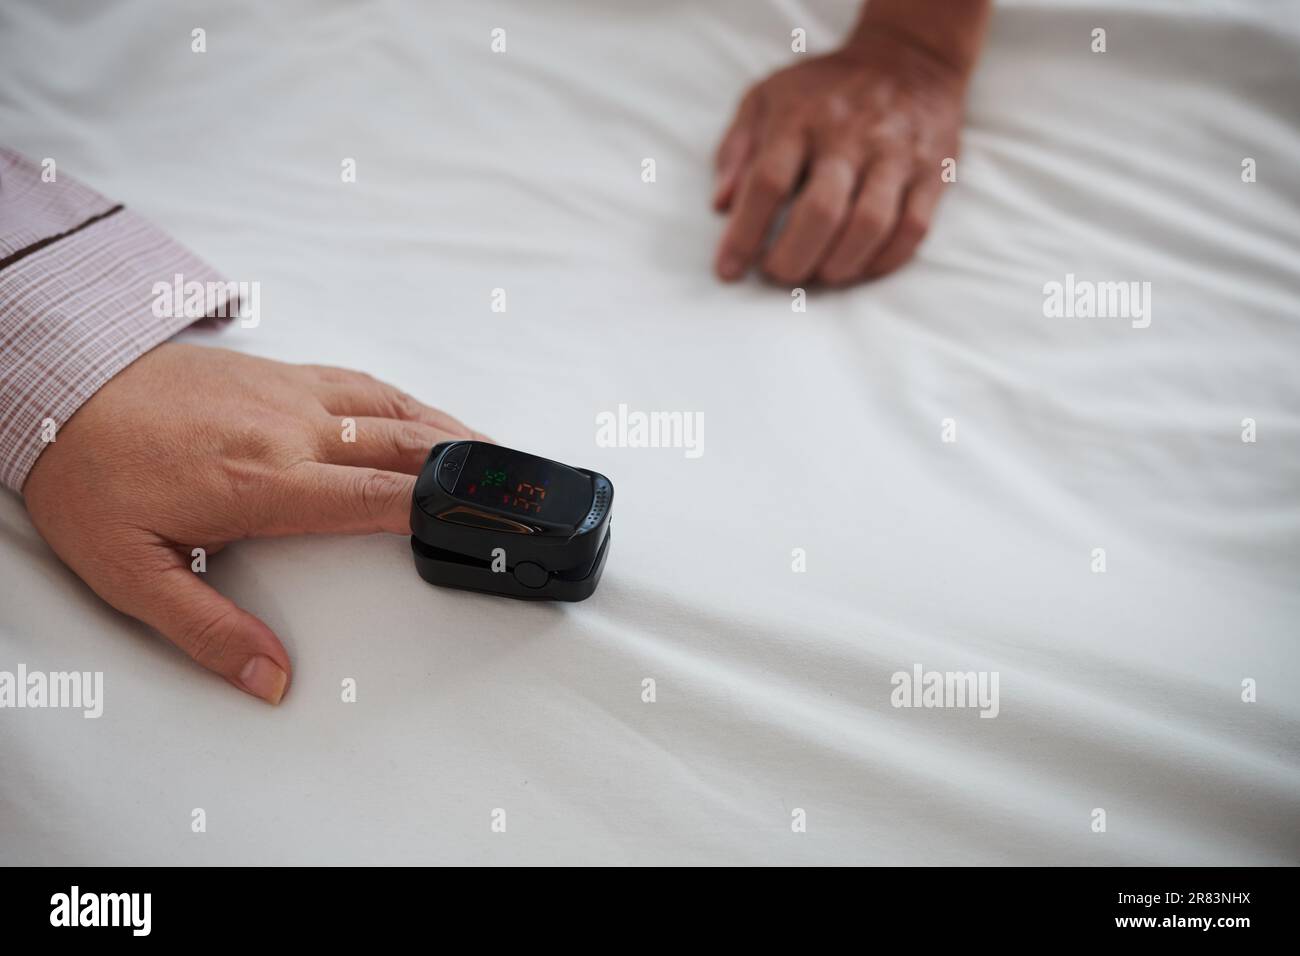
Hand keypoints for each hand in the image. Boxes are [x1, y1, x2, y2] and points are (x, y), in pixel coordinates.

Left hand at [22, 343, 487, 704]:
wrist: (57, 385)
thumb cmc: (91, 476)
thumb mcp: (129, 574)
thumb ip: (206, 630)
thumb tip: (271, 677)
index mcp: (264, 482)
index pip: (374, 497)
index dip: (439, 508)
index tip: (485, 521)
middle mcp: (292, 430)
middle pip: (404, 446)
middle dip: (468, 468)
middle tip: (518, 486)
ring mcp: (290, 394)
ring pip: (394, 409)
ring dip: (451, 431)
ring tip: (496, 453)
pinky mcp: (280, 373)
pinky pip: (365, 384)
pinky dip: (410, 403)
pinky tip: (426, 417)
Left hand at [712, 30, 968, 285]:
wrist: (909, 57)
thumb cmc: (823, 90)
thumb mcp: (765, 99)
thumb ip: (736, 151)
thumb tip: (721, 206)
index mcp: (800, 118)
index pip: (768, 183)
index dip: (744, 235)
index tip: (729, 271)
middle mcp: (850, 136)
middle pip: (821, 211)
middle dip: (793, 258)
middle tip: (779, 274)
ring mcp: (895, 155)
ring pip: (870, 225)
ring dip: (838, 265)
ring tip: (820, 273)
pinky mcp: (932, 173)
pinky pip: (912, 229)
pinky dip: (883, 260)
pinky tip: (860, 266)